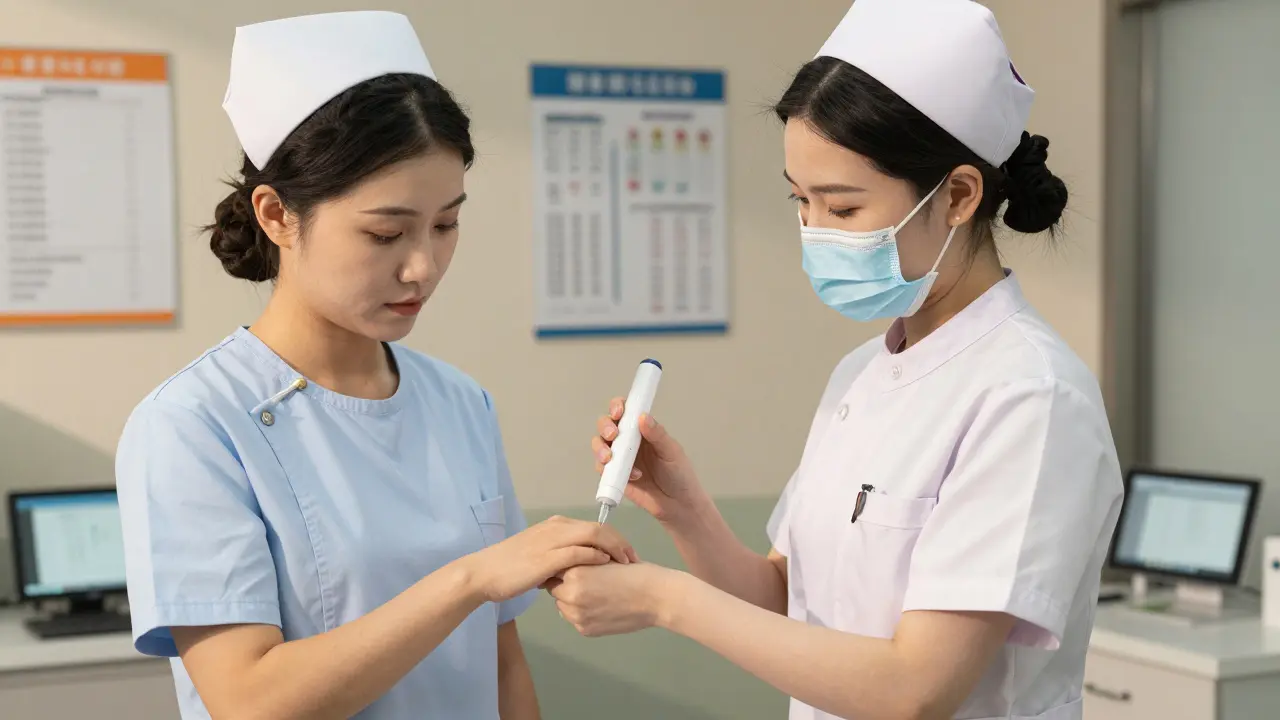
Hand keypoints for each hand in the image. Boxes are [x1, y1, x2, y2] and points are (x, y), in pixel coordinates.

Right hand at [465, 516, 637, 603]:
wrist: (483, 573)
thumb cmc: (509, 568)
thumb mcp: (538, 556)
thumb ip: (557, 558)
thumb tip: (575, 569)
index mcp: (555, 526)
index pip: (594, 525)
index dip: (615, 539)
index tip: (626, 554)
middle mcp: (556, 528)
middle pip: (599, 527)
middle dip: (621, 542)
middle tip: (634, 558)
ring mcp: (551, 540)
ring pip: (593, 535)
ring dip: (614, 548)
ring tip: (627, 563)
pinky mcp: (547, 557)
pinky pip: (579, 551)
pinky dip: (596, 556)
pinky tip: (606, 564)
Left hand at [545, 562, 681, 636]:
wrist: (655, 596)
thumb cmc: (634, 571)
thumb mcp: (603, 557)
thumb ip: (582, 562)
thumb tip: (566, 566)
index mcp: (574, 572)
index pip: (554, 569)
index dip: (563, 568)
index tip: (573, 567)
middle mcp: (570, 595)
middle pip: (554, 589)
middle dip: (565, 584)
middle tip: (586, 582)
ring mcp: (577, 615)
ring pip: (562, 606)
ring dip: (571, 601)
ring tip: (595, 595)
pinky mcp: (586, 630)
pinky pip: (575, 620)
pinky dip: (583, 614)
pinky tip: (601, 607)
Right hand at [592, 398, 706, 524]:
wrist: (678, 505)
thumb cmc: (679, 475)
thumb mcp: (672, 452)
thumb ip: (658, 435)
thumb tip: (643, 417)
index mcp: (643, 430)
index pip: (626, 411)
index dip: (617, 407)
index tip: (619, 412)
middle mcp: (628, 441)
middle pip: (606, 425)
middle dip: (605, 427)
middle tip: (612, 434)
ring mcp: (620, 458)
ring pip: (599, 445)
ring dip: (600, 448)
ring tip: (609, 458)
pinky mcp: (615, 476)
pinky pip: (602, 468)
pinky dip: (608, 469)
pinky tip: (631, 476)